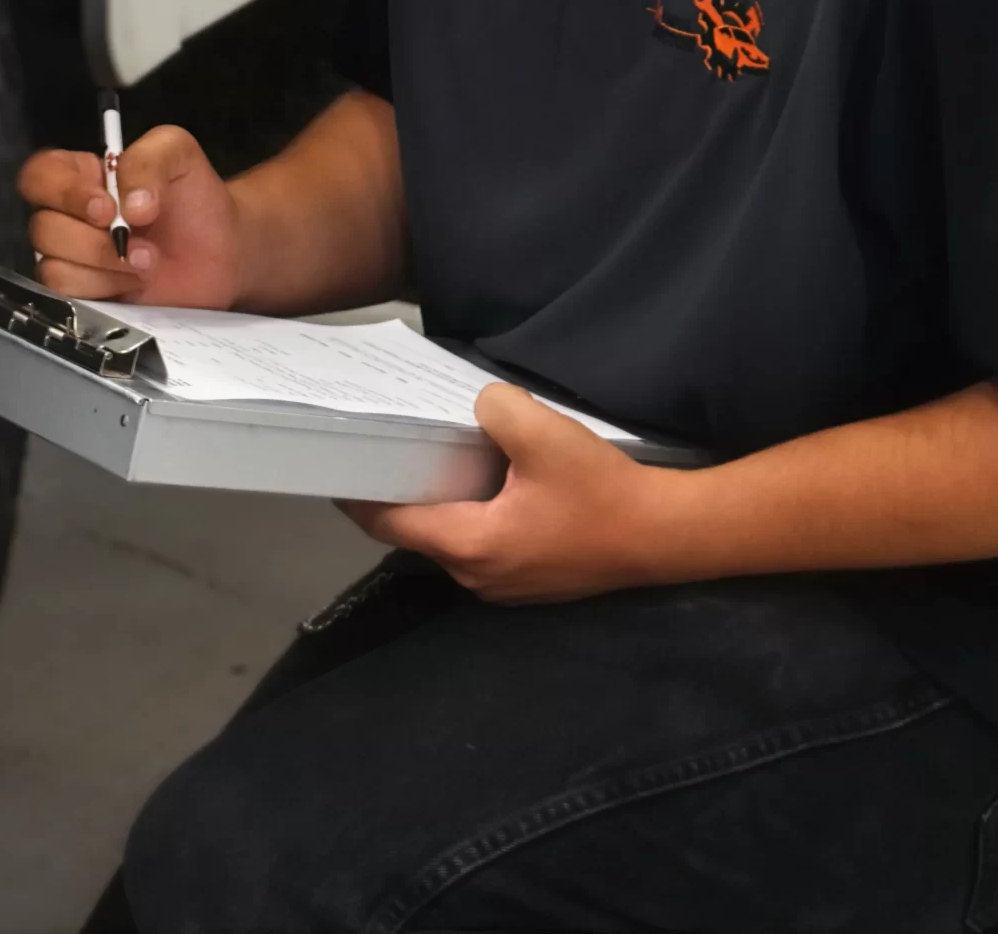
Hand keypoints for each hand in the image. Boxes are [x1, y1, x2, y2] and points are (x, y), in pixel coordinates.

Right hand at [18, 125, 243, 308]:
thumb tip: (128, 205)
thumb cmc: (195, 197)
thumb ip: (147, 160)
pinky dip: (104, 288)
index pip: (39, 175)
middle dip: (93, 240)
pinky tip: (135, 280)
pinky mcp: (84, 294)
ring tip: (146, 261)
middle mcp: (70, 215)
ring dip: (103, 266)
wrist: (222, 251)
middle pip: (42, 226)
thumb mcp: (177, 153)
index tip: (106, 208)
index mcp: (81, 174)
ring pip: (50, 265)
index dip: (63, 193)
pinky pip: (66, 296)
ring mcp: (73, 257)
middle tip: (134, 239)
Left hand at [341, 383, 689, 602]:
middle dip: (399, 497)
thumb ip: (494, 410)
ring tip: (428, 460)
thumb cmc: (598, 491)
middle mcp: (479, 577)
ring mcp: (508, 586)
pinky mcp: (534, 580)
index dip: (359, 499)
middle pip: (421, 535)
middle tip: (385, 452)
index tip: (334, 472)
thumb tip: (480, 411)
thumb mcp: (541, 433)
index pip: (393, 525)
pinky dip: (469, 516)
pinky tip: (482, 482)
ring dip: (438, 507)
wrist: (663, 536)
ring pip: (454, 541)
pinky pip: (483, 545)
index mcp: (471, 546)